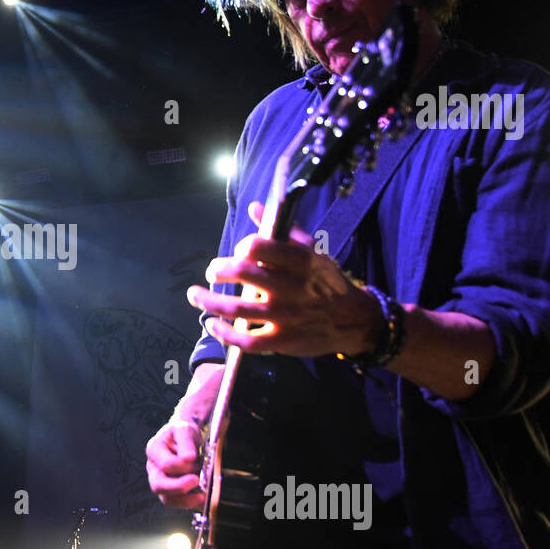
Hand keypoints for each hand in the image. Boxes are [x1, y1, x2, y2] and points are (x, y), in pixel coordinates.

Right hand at [145, 416, 206, 509]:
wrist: (185, 437)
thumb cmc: (182, 432)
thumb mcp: (184, 429)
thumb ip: (185, 442)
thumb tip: (188, 458)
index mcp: (154, 451)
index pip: (165, 464)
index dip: (181, 465)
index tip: (195, 459)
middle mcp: (154, 469)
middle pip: (159, 485)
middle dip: (179, 486)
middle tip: (197, 480)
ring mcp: (161, 481)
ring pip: (167, 499)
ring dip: (185, 499)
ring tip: (202, 495)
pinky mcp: (171, 491)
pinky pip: (177, 503)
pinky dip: (190, 504)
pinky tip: (202, 499)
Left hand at [186, 201, 379, 358]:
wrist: (354, 320)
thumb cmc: (326, 281)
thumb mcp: (312, 251)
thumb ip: (283, 230)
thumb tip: (256, 207)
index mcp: (301, 261)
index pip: (262, 246)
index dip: (244, 246)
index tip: (239, 250)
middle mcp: (291, 288)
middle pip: (245, 273)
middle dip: (219, 269)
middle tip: (212, 272)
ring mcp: (285, 316)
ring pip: (238, 308)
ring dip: (210, 302)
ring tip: (195, 295)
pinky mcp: (282, 341)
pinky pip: (246, 340)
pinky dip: (224, 333)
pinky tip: (211, 324)